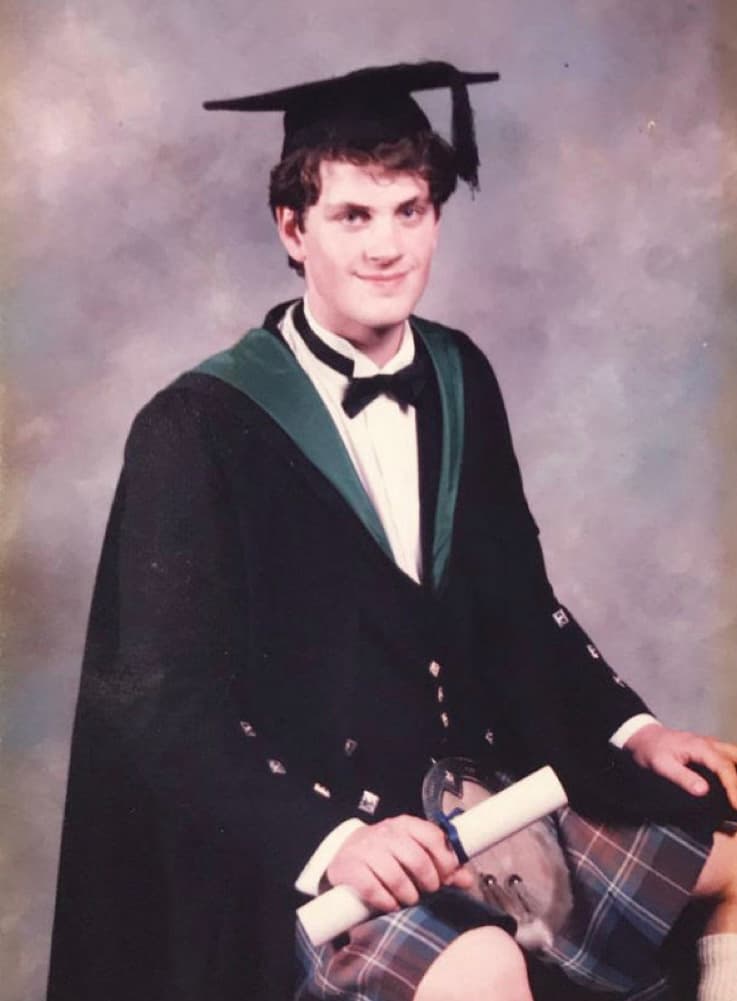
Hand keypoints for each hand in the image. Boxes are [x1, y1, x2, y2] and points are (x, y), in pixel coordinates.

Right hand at [325, 814, 473, 912]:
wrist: (346, 853)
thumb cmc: (386, 854)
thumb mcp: (413, 851)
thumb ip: (441, 866)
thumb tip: (467, 880)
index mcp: (405, 825)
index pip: (432, 836)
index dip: (445, 860)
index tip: (447, 876)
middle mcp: (386, 833)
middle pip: (417, 859)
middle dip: (429, 881)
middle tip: (429, 890)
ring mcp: (366, 849)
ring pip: (396, 876)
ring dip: (408, 895)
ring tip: (410, 899)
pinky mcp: (350, 868)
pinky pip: (372, 889)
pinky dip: (386, 901)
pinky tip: (391, 904)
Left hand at [625, 723, 736, 809]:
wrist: (643, 736)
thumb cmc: (651, 750)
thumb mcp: (662, 765)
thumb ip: (683, 777)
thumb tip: (704, 790)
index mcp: (701, 747)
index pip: (725, 768)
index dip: (733, 788)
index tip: (736, 806)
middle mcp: (710, 744)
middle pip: (736, 758)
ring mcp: (710, 745)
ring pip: (735, 755)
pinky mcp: (708, 749)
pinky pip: (728, 757)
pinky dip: (735, 768)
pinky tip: (733, 782)